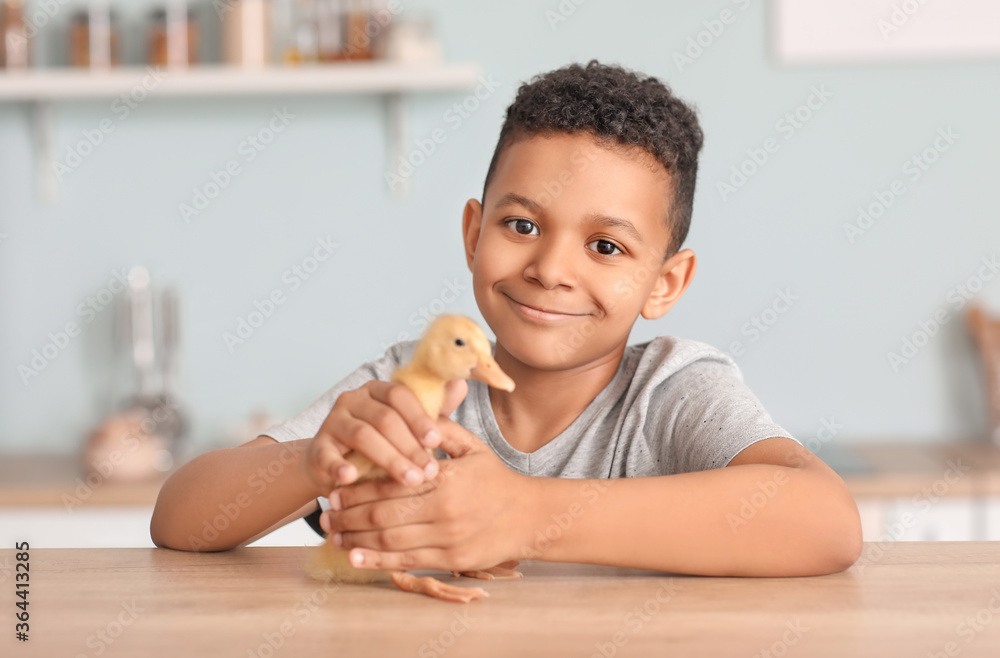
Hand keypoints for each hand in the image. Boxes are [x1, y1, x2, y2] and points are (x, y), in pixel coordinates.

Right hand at [301, 378, 467, 495]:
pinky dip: (339, 465)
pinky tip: (352, 477)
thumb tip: (462, 382)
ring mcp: (333, 421)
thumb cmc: (380, 444)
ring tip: (408, 479)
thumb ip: (433, 408)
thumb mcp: (407, 427)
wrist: (335, 464)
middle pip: (384, 417)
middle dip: (409, 446)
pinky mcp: (317, 446)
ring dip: (388, 459)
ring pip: (363, 435)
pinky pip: (328, 454)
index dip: (419, 417)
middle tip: (428, 471)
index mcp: (378, 390)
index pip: (400, 395)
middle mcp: (353, 399)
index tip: (437, 441)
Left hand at [320, 415, 533, 572]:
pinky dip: (376, 561)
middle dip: (348, 516)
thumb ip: (440, 430)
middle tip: (325, 514)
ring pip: (389, 541)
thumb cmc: (496, 480)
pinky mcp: (451, 560)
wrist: (529, 516)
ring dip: (355, 540)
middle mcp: (443, 510)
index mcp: (444, 478)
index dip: (357, 489)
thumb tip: (411, 409)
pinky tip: (355, 558)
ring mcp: (447, 538)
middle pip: (382, 515)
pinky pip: (406, 562)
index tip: (336, 488)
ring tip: (333, 536)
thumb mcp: (472, 447)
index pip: (390, 483)